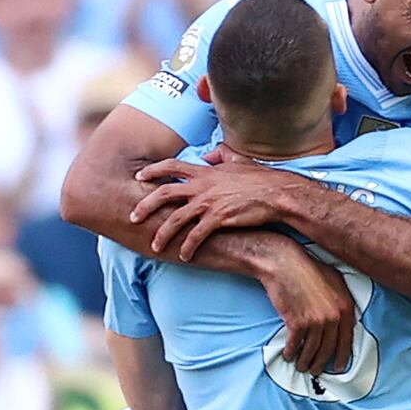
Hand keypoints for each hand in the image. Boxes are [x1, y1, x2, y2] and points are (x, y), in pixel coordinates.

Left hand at [124, 153, 301, 258]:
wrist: (278, 194)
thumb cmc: (260, 179)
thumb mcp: (238, 160)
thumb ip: (220, 156)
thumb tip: (210, 153)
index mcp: (205, 171)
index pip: (172, 166)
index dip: (153, 170)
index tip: (138, 176)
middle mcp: (202, 186)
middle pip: (164, 193)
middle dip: (145, 205)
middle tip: (133, 217)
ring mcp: (209, 202)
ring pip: (175, 218)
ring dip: (162, 233)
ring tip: (155, 245)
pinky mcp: (219, 219)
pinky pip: (196, 235)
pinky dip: (188, 246)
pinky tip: (183, 255)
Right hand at [252, 241, 360, 376]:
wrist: (284, 263)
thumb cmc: (307, 269)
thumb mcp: (334, 280)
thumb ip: (341, 300)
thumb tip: (344, 318)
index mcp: (345, 306)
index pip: (347, 338)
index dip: (343, 356)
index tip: (339, 367)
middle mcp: (333, 316)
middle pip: (329, 348)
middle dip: (322, 363)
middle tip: (317, 371)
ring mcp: (316, 320)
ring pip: (312, 350)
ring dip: (305, 361)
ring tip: (302, 366)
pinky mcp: (297, 322)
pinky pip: (295, 344)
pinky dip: (290, 352)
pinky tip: (288, 355)